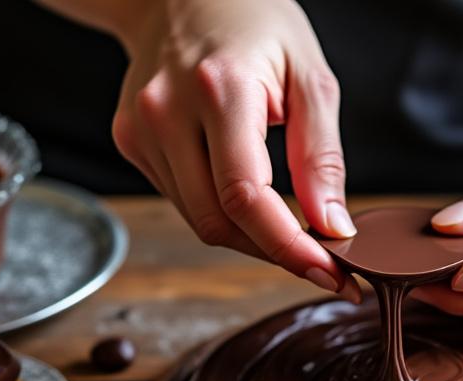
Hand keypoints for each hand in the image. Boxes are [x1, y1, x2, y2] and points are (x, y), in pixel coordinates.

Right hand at [109, 0, 359, 300]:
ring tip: (289, 225)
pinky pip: (183, 199)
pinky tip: (245, 191)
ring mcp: (140, 128)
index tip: (331, 273)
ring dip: (250, 236)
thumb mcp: (311, 77)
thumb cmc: (255, 23)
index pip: (246, 196)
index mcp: (218, 88)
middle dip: (274, 250)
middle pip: (218, 220)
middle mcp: (168, 111)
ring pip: (199, 220)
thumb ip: (322, 156)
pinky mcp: (130, 140)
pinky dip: (221, 211)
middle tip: (322, 259)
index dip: (288, 247)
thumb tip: (332, 227)